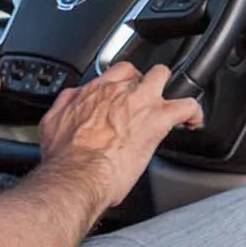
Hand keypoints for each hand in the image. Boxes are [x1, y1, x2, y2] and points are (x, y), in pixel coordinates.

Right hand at [36, 62, 203, 206]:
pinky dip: (193, 112)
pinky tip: (193, 121)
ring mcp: (141, 102)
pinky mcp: (159, 119)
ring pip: (163, 76)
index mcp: (95, 92)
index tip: (125, 93)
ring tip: (171, 104)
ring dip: (169, 88)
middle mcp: (119, 91)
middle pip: (139, 71)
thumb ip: (65, 104)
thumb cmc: (64, 158)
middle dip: (145, 83)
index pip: (116, 73)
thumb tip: (71, 99)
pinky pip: (187, 106)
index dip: (124, 82)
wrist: (77, 174)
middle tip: (146, 101)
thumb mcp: (52, 123)